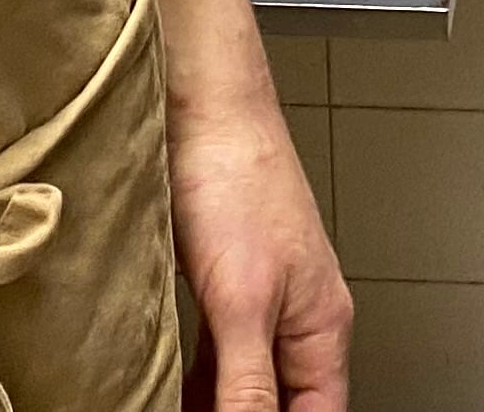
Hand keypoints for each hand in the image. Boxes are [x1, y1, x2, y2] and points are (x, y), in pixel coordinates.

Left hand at [168, 90, 348, 411]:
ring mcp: (257, 300)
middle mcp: (294, 318)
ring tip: (171, 409)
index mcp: (322, 327)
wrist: (199, 102)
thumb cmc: (236, 174)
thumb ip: (249, 381)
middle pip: (280, 404)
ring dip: (211, 406)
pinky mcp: (220, 283)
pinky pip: (212, 354)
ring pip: (242, 383)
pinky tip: (162, 388)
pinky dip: (190, 380)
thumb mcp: (243, 299)